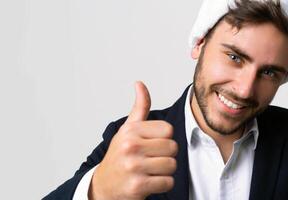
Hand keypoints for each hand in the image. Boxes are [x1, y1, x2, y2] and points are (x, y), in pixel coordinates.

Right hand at [90, 81, 177, 199]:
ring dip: (165, 171)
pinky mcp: (138, 186)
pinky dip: (163, 184)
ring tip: (150, 171)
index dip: (164, 139)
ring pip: (172, 165)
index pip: (169, 130)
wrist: (104, 186)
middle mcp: (130, 147)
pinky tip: (149, 182)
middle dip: (166, 156)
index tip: (151, 145)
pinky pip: (168, 182)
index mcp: (130, 131)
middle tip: (151, 160)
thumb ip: (139, 108)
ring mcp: (133, 167)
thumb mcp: (127, 130)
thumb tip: (140, 84)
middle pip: (173, 148)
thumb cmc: (120, 156)